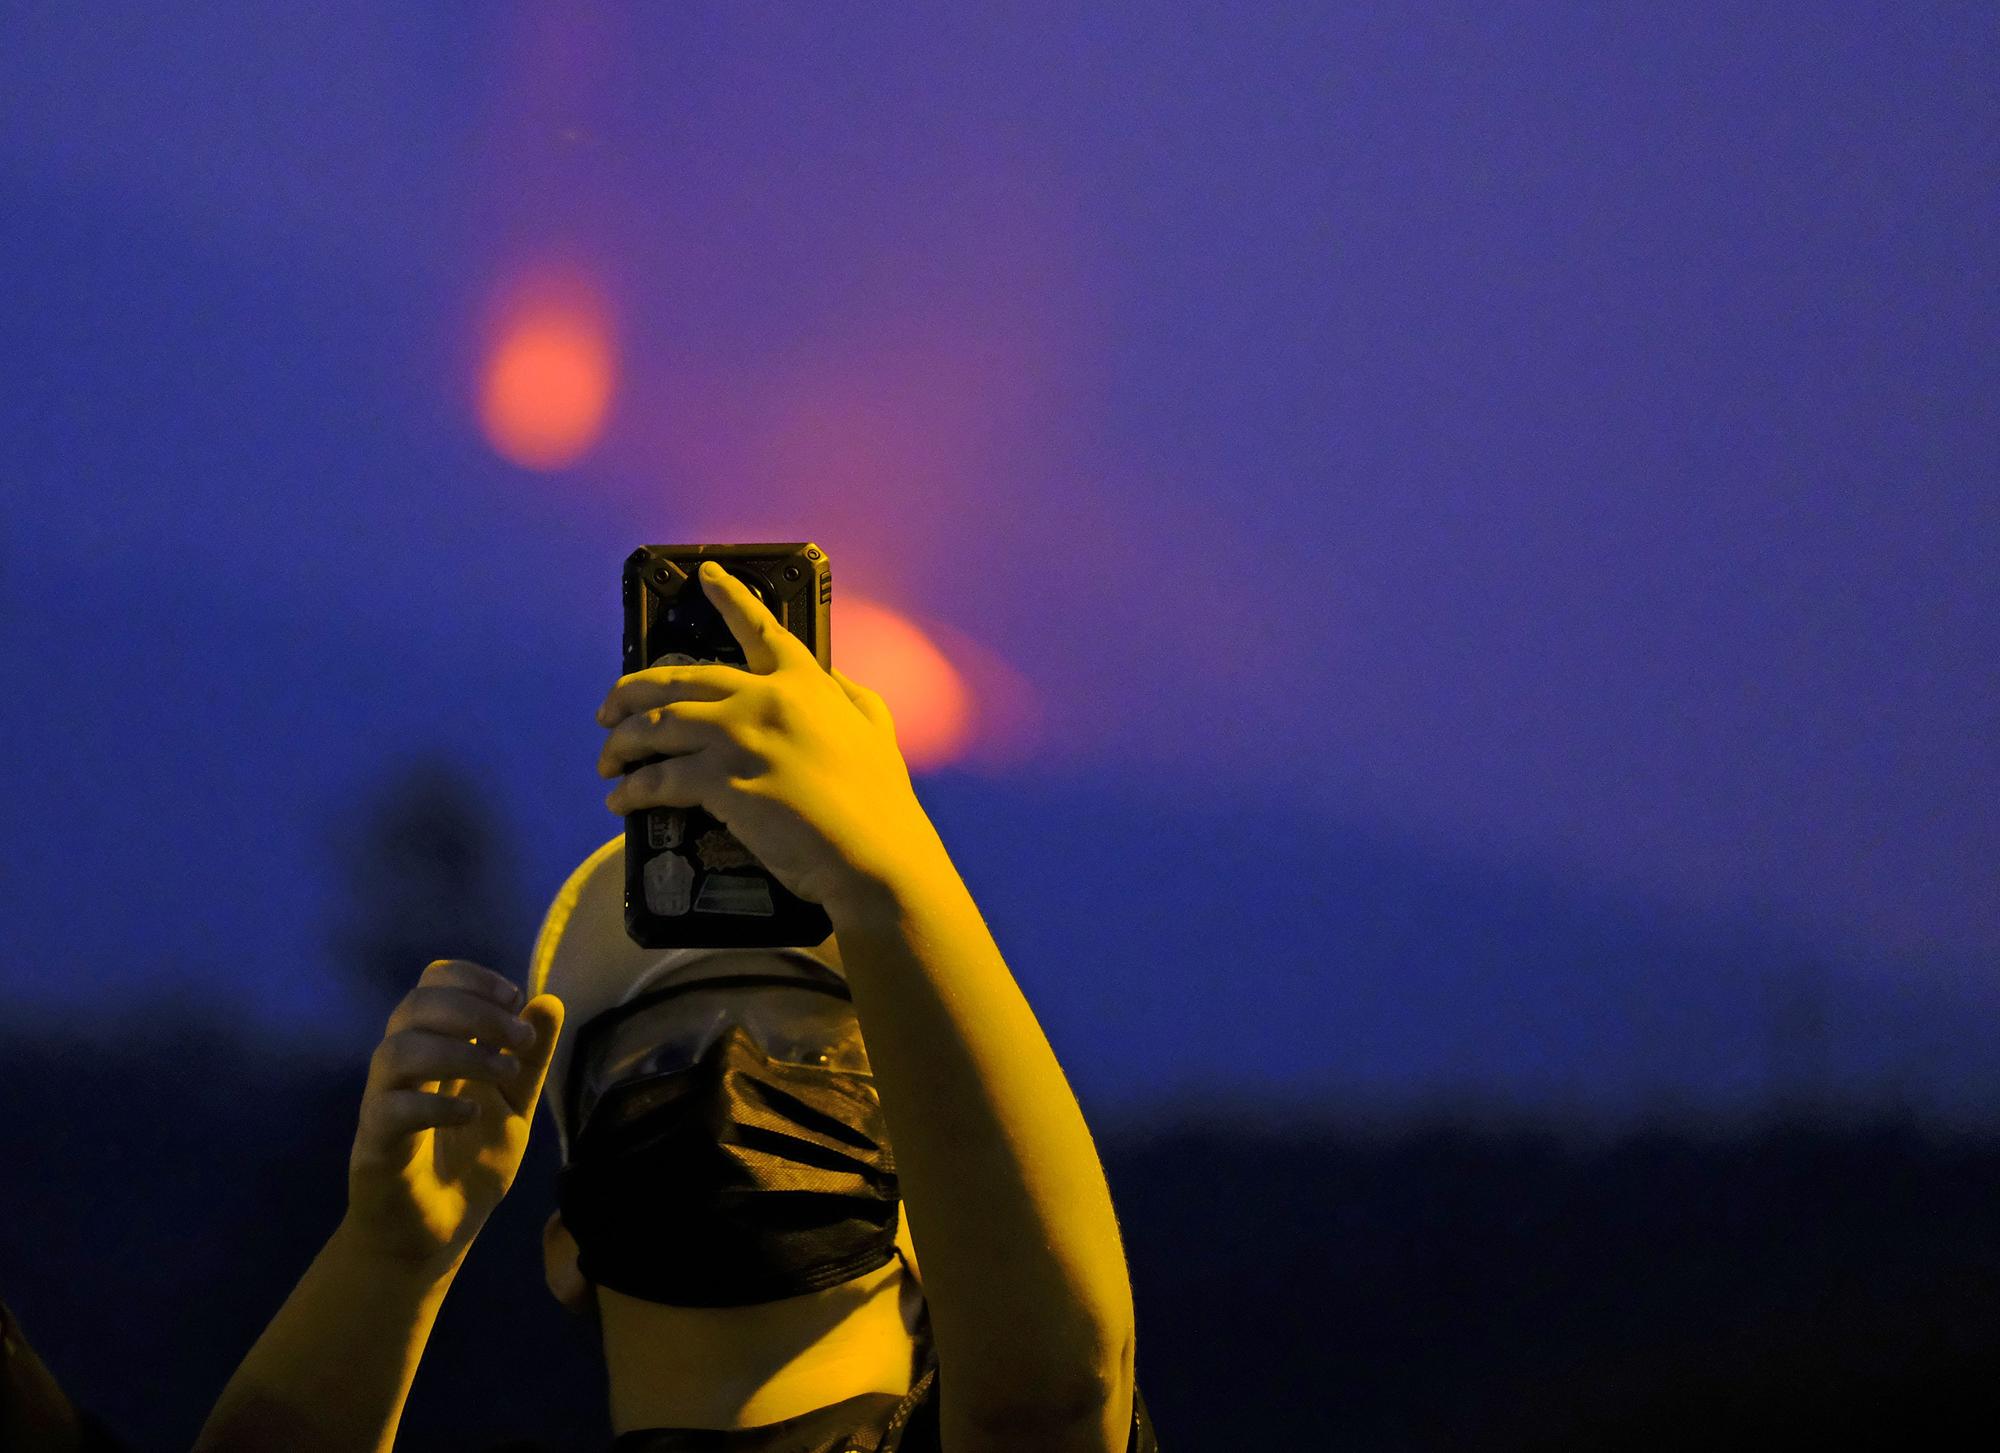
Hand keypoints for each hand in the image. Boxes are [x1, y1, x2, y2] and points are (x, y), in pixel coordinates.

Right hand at [344, 959, 562, 1267]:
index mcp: (432, 1047)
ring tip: (504, 1072)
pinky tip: (472, 1113)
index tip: (514, 998)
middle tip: (518, 1037)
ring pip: (396, 1051)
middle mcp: (401, 1067)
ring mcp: (382, 1104)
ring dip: (458, 1052)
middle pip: (415, 1007)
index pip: (431, 984)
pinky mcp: (375, 1147)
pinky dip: (435, 1105)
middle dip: (474, 1011)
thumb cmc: (467, 1164)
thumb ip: (530, 1058)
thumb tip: (549, 1000)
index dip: (470, 979)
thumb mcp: (513, 1104)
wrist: (435, 1235)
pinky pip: (390, 1111)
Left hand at [596, 560, 942, 912]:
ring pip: (658, 725)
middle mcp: (766, 699)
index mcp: (806, 684)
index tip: (705, 574)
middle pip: (680, 679)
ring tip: (606, 761)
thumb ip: (852, 696)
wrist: (875, 854)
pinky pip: (659, 777)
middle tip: (606, 710)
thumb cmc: (882, 802)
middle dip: (630, 691)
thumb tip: (832, 675)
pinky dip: (632, 789)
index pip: (760, 629)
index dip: (730, 596)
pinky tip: (619, 800)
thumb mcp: (878, 732)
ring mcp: (741, 737)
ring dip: (621, 742)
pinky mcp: (723, 781)